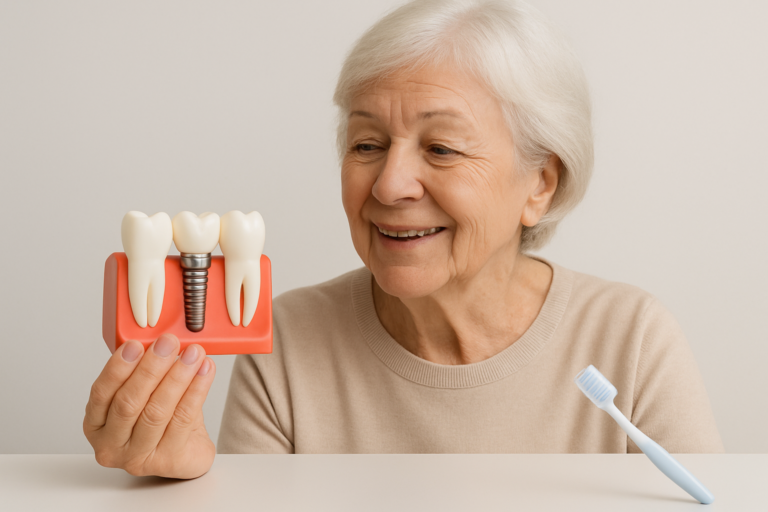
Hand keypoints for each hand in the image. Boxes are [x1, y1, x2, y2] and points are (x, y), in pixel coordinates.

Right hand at [83, 333, 215, 477]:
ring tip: (193, 354)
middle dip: (151, 369)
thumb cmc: (162, 418)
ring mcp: (138, 458)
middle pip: (129, 403)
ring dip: (177, 377)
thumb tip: (158, 340)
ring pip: (157, 412)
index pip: (101, 394)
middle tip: (168, 343)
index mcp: (97, 424)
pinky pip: (183, 419)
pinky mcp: (167, 461)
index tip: (136, 344)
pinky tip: (204, 371)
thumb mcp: (145, 393)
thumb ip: (144, 371)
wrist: (186, 450)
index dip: (118, 367)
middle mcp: (111, 445)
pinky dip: (196, 390)